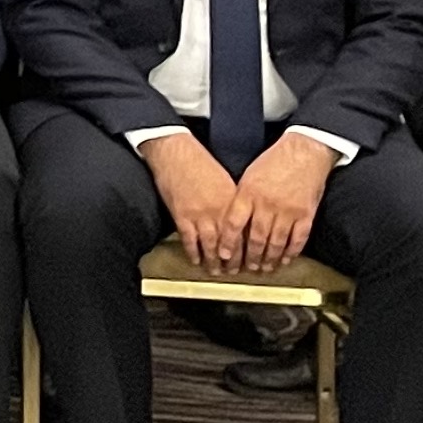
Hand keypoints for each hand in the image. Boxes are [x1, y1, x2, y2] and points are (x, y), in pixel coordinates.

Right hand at [144, 130, 244, 272]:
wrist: (174, 151)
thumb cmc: (198, 161)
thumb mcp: (224, 180)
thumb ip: (232, 201)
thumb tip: (239, 220)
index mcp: (232, 200)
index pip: (244, 232)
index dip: (247, 249)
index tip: (248, 259)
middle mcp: (219, 210)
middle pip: (230, 243)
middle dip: (232, 261)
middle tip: (234, 272)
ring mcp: (199, 215)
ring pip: (210, 246)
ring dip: (214, 261)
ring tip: (216, 271)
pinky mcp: (181, 215)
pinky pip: (189, 240)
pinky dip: (194, 253)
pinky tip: (196, 260)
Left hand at [230, 131, 335, 269]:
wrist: (304, 151)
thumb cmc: (274, 162)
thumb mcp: (249, 176)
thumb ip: (242, 198)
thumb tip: (232, 222)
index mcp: (249, 193)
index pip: (234, 223)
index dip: (228, 242)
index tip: (224, 256)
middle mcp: (267, 204)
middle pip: (256, 238)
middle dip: (251, 257)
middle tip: (247, 268)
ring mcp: (288, 211)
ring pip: (276, 242)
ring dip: (269, 258)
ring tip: (265, 268)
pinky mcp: (306, 214)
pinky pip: (298, 239)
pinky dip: (291, 252)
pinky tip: (285, 259)